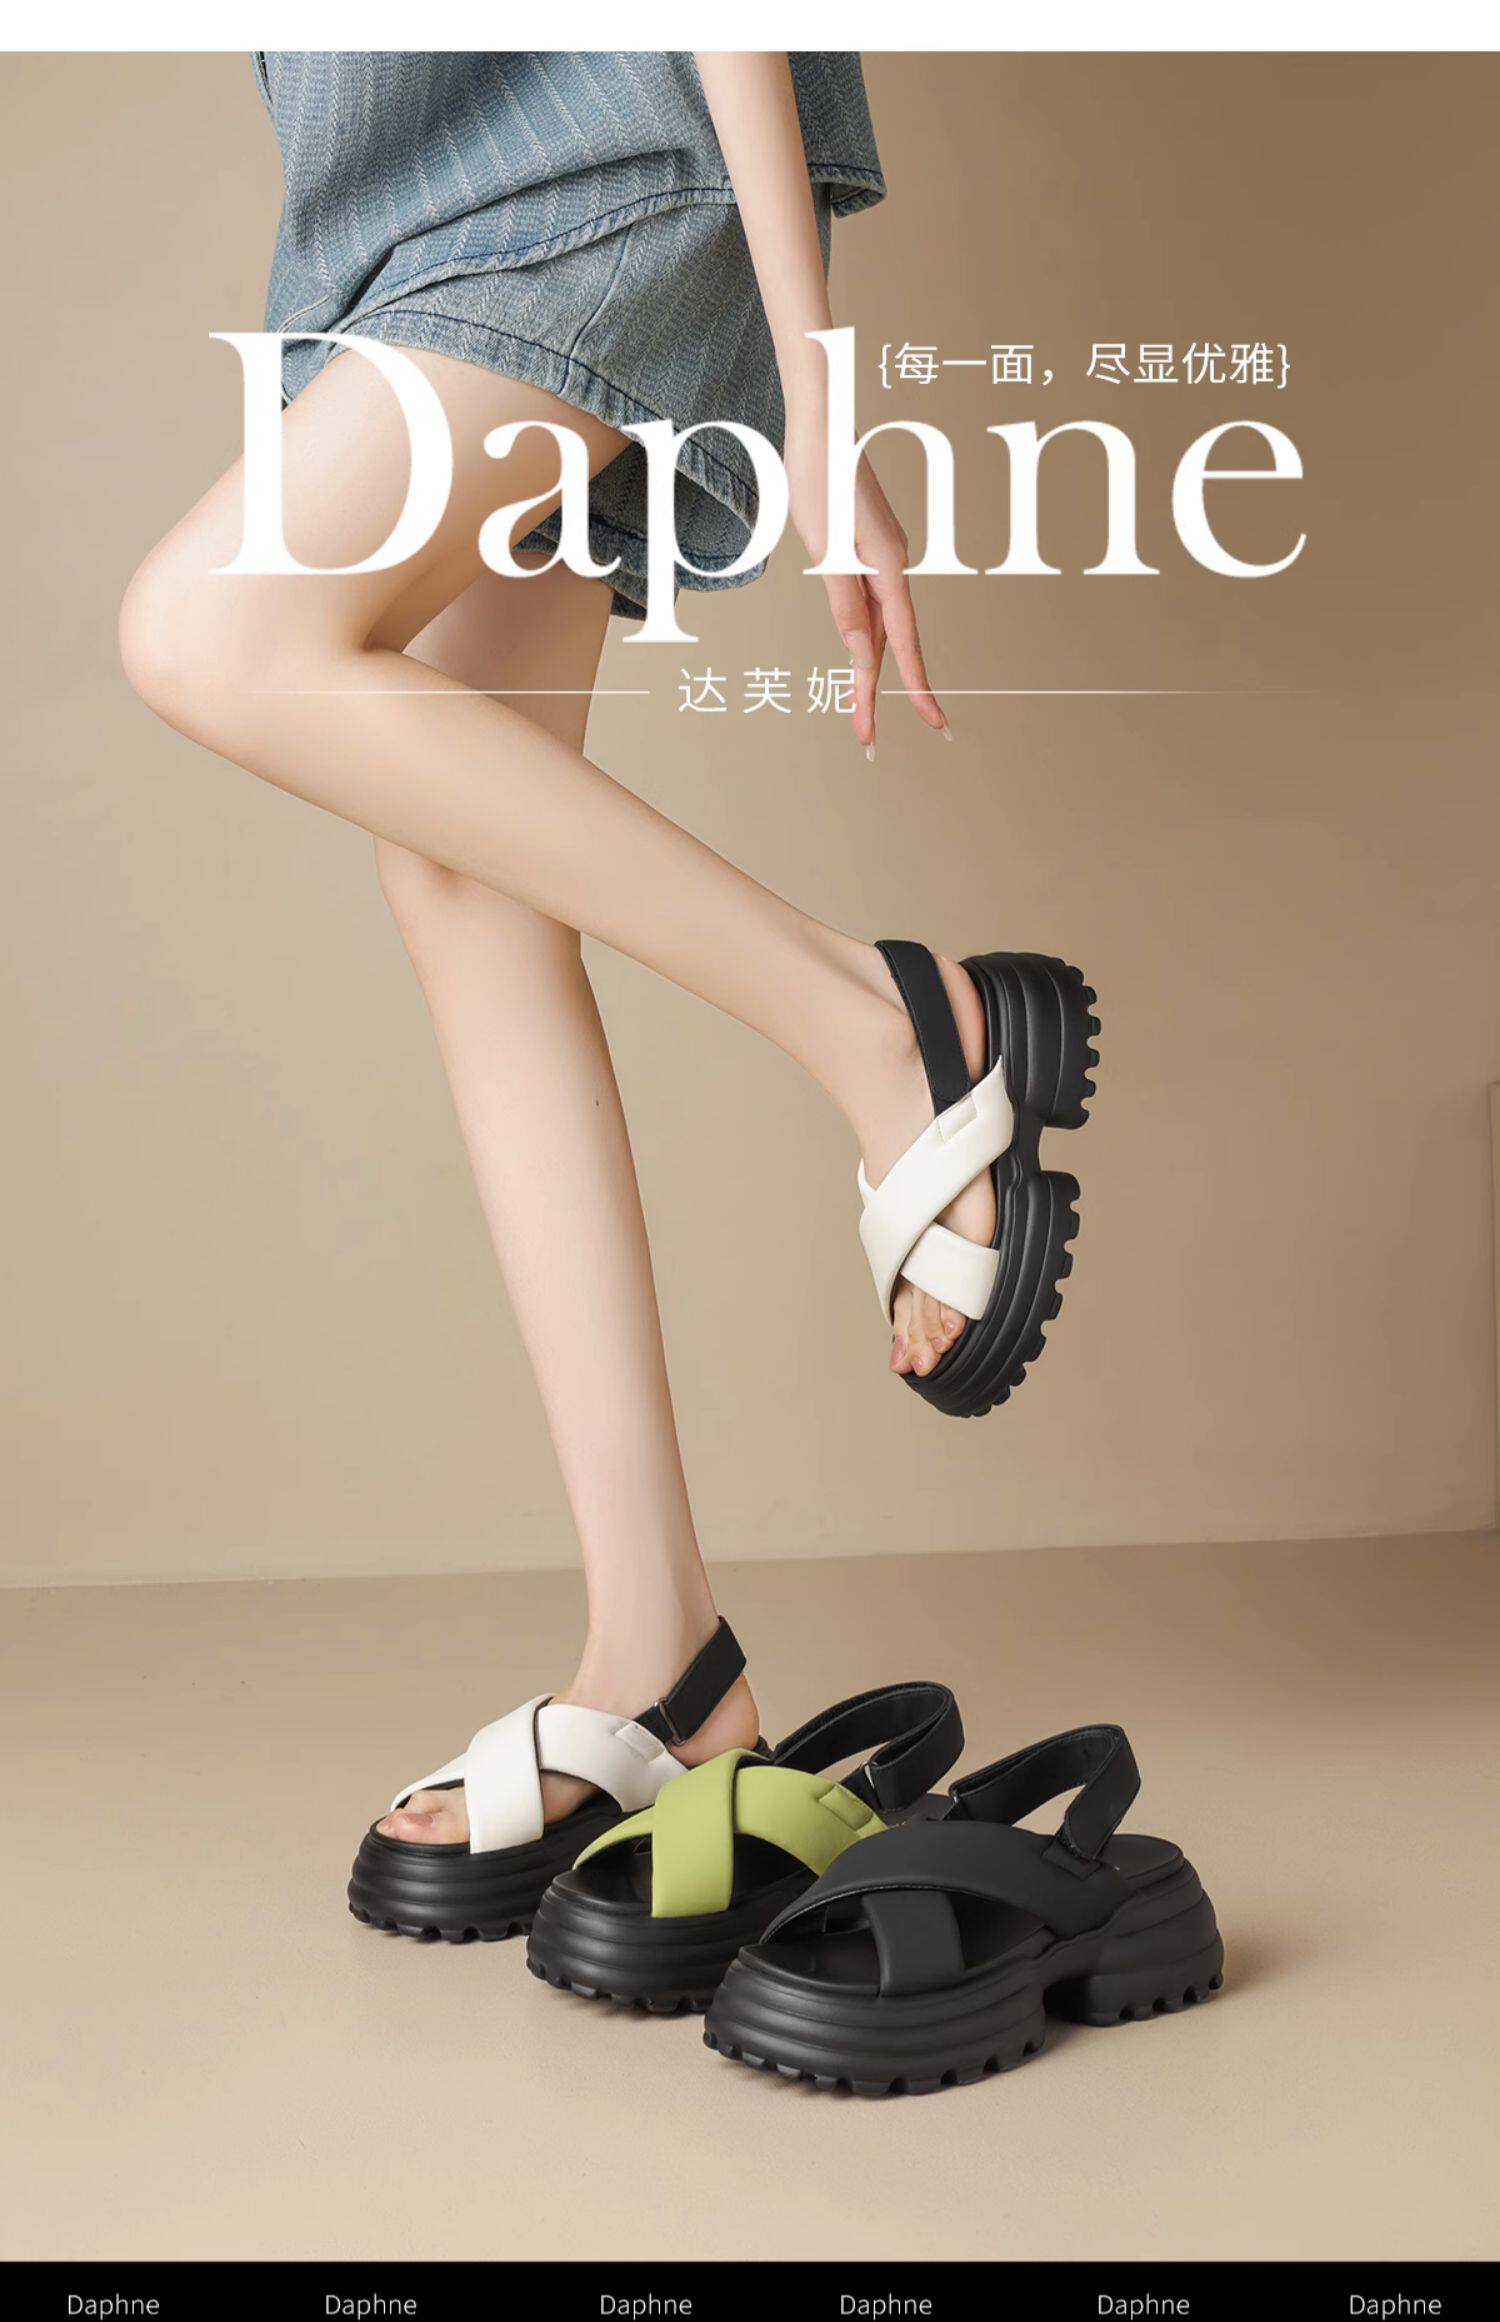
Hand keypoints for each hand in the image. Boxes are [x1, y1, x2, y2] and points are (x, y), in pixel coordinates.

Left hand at [785, 419, 947, 753]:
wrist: (821, 421)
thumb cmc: (819, 476)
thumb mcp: (825, 548)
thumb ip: (845, 604)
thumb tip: (862, 653)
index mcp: (887, 566)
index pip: (903, 643)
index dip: (914, 689)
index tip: (930, 725)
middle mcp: (892, 564)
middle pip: (890, 642)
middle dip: (877, 694)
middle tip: (866, 739)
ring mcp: (882, 555)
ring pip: (879, 624)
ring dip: (868, 668)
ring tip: (856, 712)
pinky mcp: (868, 546)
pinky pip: (870, 601)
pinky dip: (863, 633)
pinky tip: (855, 650)